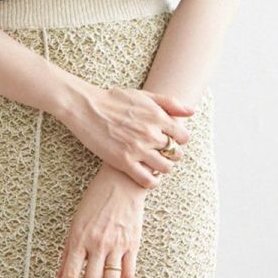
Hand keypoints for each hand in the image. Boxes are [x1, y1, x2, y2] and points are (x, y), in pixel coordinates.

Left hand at [55, 164, 146, 277]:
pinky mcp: (133, 245)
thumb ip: (69, 251)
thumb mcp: (75, 222)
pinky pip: (128, 274)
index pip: (70, 277)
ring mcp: (117, 246)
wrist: (123, 182)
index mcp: (79, 239)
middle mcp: (98, 245)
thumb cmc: (96, 200)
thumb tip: (62, 277)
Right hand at [56, 80, 193, 188]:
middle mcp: (150, 134)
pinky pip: (147, 180)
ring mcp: (137, 149)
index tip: (170, 140)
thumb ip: (169, 103)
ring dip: (163, 168)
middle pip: (175, 153)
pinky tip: (148, 177)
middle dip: (171, 154)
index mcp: (157, 117)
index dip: (179, 140)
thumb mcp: (144, 95)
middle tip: (161, 153)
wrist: (86, 107)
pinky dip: (151, 182)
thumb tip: (191, 112)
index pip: (183, 137)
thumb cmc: (114, 99)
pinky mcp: (123, 161)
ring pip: (165, 168)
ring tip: (155, 164)